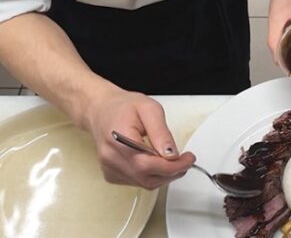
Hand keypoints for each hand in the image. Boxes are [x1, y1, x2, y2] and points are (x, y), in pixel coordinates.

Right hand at [79, 88, 195, 188]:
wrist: (101, 110)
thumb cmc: (123, 107)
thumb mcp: (149, 109)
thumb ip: (161, 132)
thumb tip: (172, 154)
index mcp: (119, 139)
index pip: (148, 164)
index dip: (173, 166)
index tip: (188, 159)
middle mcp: (111, 157)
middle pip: (147, 177)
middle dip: (172, 171)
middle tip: (185, 160)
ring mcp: (110, 168)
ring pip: (144, 183)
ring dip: (163, 175)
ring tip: (171, 159)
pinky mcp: (111, 175)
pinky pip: (137, 182)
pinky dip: (151, 176)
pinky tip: (154, 162)